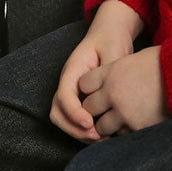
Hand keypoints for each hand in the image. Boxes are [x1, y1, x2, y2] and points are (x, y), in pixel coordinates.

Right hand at [50, 0, 143, 142]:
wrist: (110, 33)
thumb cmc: (111, 39)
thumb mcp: (113, 49)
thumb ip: (109, 69)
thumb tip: (108, 92)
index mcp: (73, 68)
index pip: (64, 95)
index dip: (73, 113)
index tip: (90, 123)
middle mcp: (68, 82)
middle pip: (58, 112)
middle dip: (73, 128)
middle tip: (97, 135)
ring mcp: (72, 92)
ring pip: (63, 119)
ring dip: (78, 133)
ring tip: (102, 137)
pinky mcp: (80, 99)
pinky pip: (74, 120)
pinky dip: (84, 131)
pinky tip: (103, 133)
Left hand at [80, 45, 166, 136]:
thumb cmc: (162, 63)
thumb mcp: (134, 59)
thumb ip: (116, 71)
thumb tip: (108, 81)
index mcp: (112, 72)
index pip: (84, 84)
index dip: (90, 88)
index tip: (97, 90)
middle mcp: (113, 93)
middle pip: (89, 108)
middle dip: (95, 109)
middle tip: (105, 107)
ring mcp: (124, 113)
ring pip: (102, 127)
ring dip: (108, 124)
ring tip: (120, 117)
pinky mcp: (137, 128)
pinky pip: (122, 134)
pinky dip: (125, 130)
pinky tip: (135, 121)